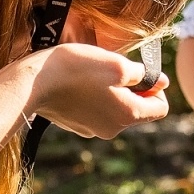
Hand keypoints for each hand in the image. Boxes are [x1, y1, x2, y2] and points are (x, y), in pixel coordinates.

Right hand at [22, 44, 169, 138]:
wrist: (32, 83)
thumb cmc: (77, 68)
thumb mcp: (116, 63)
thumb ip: (142, 74)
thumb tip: (161, 82)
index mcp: (128, 115)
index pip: (161, 108)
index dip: (156, 89)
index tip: (141, 73)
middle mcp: (113, 129)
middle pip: (137, 110)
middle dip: (131, 89)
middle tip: (112, 69)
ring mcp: (92, 130)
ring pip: (115, 110)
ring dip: (111, 92)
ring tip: (92, 74)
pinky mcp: (76, 125)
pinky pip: (95, 111)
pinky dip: (93, 98)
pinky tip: (77, 83)